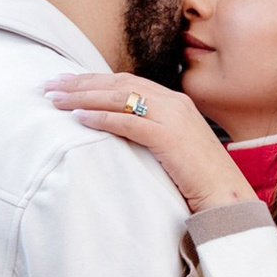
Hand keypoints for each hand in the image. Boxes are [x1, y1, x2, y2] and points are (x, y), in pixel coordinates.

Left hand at [44, 73, 253, 212]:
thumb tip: (118, 132)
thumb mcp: (173, 147)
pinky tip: (79, 118)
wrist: (227, 196)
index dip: (93, 80)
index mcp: (174, 102)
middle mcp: (173, 103)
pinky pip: (129, 122)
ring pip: (120, 98)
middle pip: (118, 84)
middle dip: (80, 83)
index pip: (126, 82)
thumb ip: (150, 132)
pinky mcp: (170, 138)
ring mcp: (173, 118)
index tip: (65, 83)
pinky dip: (102, 118)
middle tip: (49, 85)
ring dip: (83, 97)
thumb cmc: (199, 178)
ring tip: (56, 101)